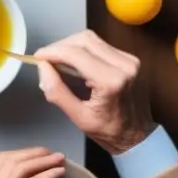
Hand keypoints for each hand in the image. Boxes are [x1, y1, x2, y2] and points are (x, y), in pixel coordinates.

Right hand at [35, 30, 155, 154]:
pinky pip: (101, 45)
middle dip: (61, 46)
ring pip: (92, 39)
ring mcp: (130, 60)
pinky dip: (84, 50)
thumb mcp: (78, 118)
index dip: (52, 51)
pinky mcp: (131, 59)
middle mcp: (124, 65)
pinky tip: (78, 64)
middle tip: (48, 60)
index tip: (37, 57)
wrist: (140, 138)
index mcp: (111, 82)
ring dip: (72, 46)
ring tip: (61, 62)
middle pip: (84, 39)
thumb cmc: (109, 132)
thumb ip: (57, 91)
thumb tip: (41, 67)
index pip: (74, 53)